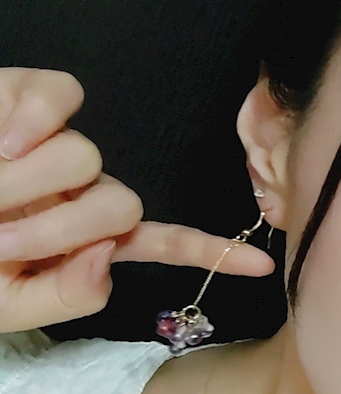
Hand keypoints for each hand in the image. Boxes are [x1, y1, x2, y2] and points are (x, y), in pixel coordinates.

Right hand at [0, 68, 274, 333]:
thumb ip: (60, 296)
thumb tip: (108, 256)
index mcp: (75, 240)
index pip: (153, 243)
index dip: (208, 252)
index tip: (263, 270)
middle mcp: (72, 190)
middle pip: (118, 201)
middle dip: (60, 228)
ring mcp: (49, 144)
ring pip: (86, 156)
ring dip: (28, 185)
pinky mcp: (20, 97)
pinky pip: (59, 96)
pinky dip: (31, 119)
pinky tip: (1, 140)